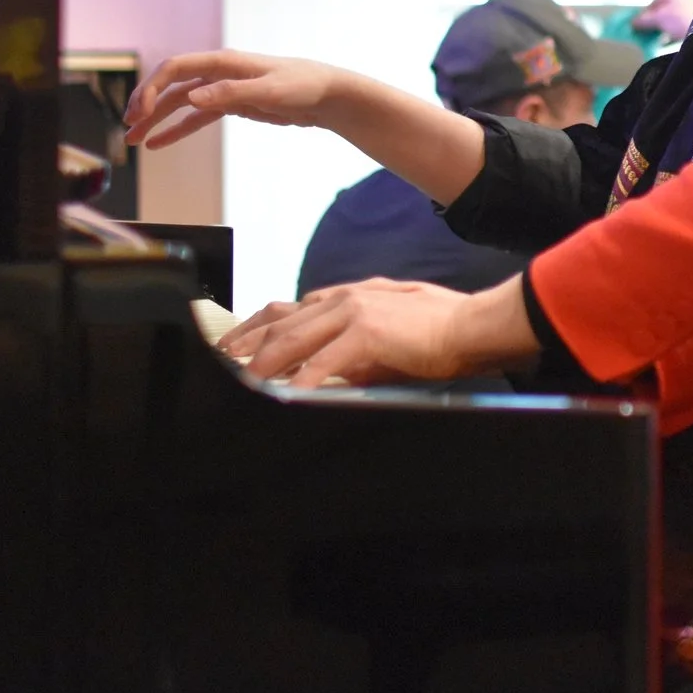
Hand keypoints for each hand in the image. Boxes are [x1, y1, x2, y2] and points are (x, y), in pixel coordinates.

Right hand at [124, 51, 361, 149]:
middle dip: (146, 104)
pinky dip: (177, 129)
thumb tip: (193, 97)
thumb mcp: (271, 90)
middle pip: (171, 86)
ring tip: (133, 140)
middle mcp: (219, 73)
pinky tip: (158, 143)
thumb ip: (232, 93)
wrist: (328, 96)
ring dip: (156, 120)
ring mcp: (224, 89)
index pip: (175, 68)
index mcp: (224, 62)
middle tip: (128, 127)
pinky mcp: (232, 105)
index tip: (139, 112)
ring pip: (180, 103)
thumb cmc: (304, 86)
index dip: (151, 88)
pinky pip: (197, 118)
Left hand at [216, 277, 538, 388]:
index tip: (235, 344)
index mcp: (350, 296)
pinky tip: (286, 397)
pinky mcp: (366, 333)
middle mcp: (344, 298)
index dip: (258, 326)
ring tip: (240, 383)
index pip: (291, 308)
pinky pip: (322, 362)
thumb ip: (356, 342)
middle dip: (244, 343)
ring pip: (292, 338)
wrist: (473, 324)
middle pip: (279, 320)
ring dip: (261, 363)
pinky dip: (300, 381)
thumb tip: (330, 369)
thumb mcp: (390, 328)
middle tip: (219, 362)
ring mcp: (353, 312)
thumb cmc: (442, 328)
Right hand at [633, 0, 692, 42]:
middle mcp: (686, 2)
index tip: (636, 22)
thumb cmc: (681, 19)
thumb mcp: (658, 17)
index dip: (645, 12)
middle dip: (652, 22)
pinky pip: (678, 34)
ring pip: (671, 23)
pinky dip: (669, 38)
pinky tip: (663, 44)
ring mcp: (691, 16)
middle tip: (642, 32)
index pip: (657, 1)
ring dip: (661, 30)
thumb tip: (632, 23)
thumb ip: (644, 19)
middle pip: (664, 12)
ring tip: (651, 40)